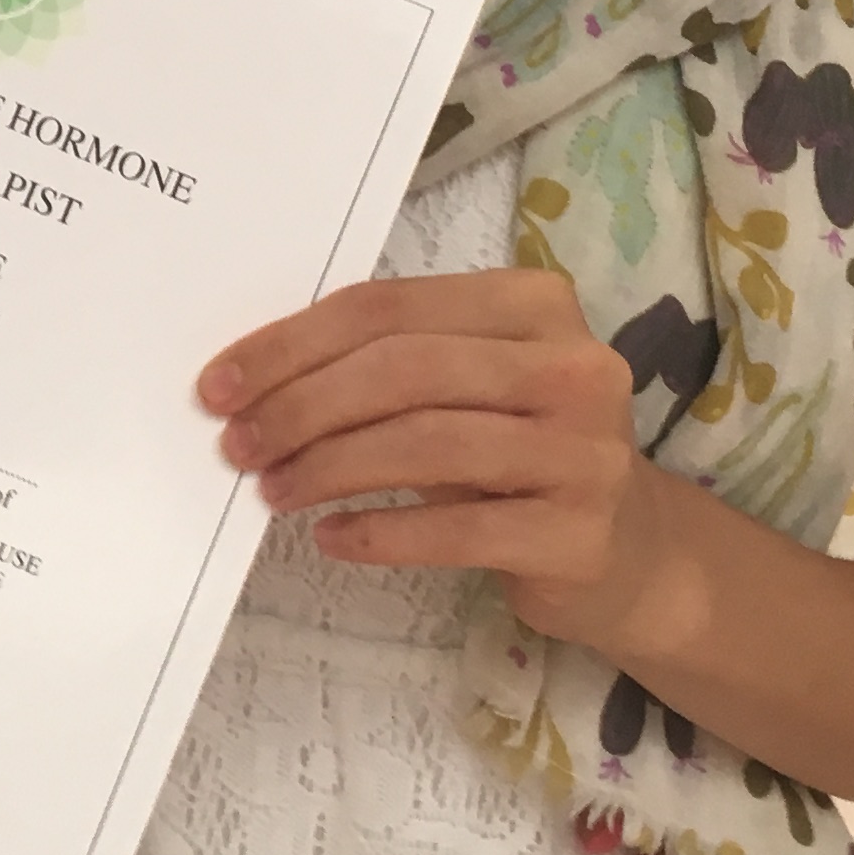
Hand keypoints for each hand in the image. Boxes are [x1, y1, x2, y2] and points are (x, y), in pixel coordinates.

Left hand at [199, 267, 689, 658]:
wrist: (631, 551)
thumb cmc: (521, 453)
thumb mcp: (470, 387)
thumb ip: (390, 363)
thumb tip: (255, 380)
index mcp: (533, 303)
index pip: (388, 307)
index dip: (293, 343)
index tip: (221, 383)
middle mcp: (571, 364)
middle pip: (403, 369)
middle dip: (302, 405)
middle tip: (238, 444)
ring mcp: (583, 449)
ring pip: (425, 442)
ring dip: (329, 467)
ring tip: (273, 491)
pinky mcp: (578, 532)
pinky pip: (457, 527)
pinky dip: (381, 531)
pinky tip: (333, 536)